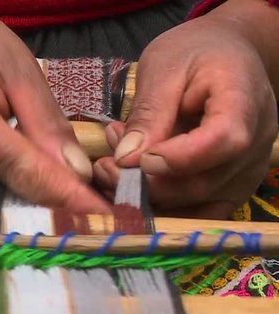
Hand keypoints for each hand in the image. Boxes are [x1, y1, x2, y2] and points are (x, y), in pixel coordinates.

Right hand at [0, 0, 110, 211]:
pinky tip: (0, 160)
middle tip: (81, 190)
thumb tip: (77, 176)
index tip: (104, 216)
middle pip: (6, 196)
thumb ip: (47, 126)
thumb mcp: (17, 70)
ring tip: (35, 162)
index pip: (23, 173)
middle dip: (46, 197)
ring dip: (19, 191)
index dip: (67, 198)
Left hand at [93, 4, 277, 218]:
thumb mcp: (164, 68)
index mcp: (244, 101)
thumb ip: (148, 113)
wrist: (228, 55)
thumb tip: (126, 158)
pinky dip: (160, 207)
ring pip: (197, 206)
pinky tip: (130, 183)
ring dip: (146, 199)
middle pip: (203, 183)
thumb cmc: (195, 54)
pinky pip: (197, 211)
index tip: (131, 160)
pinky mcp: (231, 188)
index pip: (222, 141)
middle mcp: (256, 145)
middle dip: (144, 185)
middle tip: (104, 167)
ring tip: (111, 171)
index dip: (176, 158)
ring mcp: (246, 172)